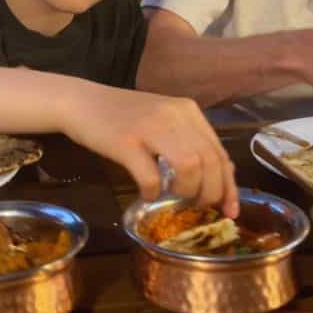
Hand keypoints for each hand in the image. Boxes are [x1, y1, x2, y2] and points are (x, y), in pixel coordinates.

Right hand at [61, 84, 238, 217]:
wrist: (82, 102)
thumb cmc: (123, 116)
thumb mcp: (164, 120)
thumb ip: (189, 141)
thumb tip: (216, 178)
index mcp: (188, 110)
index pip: (220, 152)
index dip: (229, 185)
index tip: (230, 209)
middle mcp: (175, 115)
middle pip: (210, 161)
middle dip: (211, 192)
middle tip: (199, 206)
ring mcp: (151, 127)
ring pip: (189, 167)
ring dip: (186, 191)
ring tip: (173, 196)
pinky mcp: (126, 142)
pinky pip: (151, 176)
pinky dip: (153, 192)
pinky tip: (147, 194)